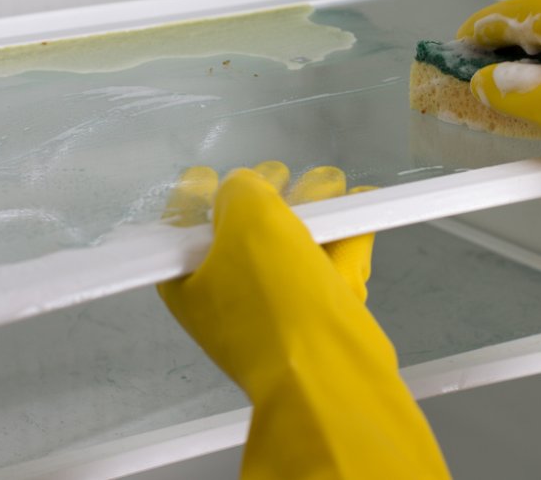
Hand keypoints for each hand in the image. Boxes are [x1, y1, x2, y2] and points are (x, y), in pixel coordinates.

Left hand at [158, 163, 449, 479]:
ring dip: (312, 206)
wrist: (329, 369)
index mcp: (188, 280)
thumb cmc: (275, 297)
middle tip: (281, 177)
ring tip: (331, 185)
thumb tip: (249, 187)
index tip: (208, 172)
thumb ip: (243, 188)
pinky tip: (358, 204)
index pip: (182, 228)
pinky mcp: (316, 314)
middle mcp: (225, 295)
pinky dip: (341, 234)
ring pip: (290, 241)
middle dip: (268, 195)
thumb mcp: (249, 220)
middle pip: (242, 229)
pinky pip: (324, 262)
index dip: (197, 193)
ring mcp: (272, 306)